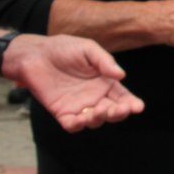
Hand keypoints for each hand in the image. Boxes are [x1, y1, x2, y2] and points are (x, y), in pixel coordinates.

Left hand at [4, 32, 144, 131]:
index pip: (122, 97)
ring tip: (101, 110)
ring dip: (100, 118)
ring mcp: (79, 106)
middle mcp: (94, 97)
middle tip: (120, 109)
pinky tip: (82, 118)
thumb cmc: (63, 48)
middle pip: (112, 112)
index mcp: (104, 83)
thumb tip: (122, 75)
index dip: (131, 103)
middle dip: (119, 113)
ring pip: (95, 120)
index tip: (138, 107)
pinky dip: (78, 125)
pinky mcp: (62, 113)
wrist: (35, 54)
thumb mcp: (87, 49)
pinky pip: (73, 125)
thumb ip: (104, 61)